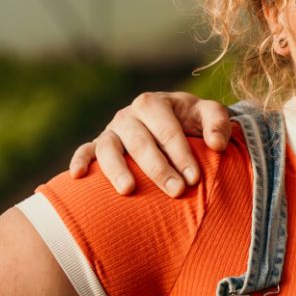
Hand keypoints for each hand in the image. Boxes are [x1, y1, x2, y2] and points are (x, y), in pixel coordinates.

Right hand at [68, 90, 230, 194]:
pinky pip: (85, 151)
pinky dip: (79, 161)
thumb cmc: (190, 122)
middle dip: (159, 168)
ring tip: (128, 190)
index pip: (167, 130)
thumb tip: (216, 145)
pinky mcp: (98, 145)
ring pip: (109, 147)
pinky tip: (77, 176)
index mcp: (154, 104)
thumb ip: (218, 123)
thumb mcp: (207, 115)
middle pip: (141, 142)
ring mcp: (111, 131)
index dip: (181, 154)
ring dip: (117, 169)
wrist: (171, 125)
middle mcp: (128, 116)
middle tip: (176, 191)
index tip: (195, 178)